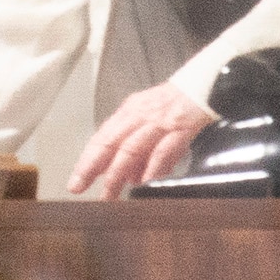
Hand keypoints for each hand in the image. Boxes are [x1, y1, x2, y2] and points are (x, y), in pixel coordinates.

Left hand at [67, 81, 216, 196]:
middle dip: (92, 166)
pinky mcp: (181, 127)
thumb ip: (136, 148)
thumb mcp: (147, 120)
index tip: (75, 181)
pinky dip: (153, 166)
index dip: (86, 161)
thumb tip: (126, 177)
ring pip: (132, 147)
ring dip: (118, 172)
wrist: (203, 86)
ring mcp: (159, 122)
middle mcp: (139, 115)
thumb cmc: (173, 106)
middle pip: (110, 142)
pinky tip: (145, 181)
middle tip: (79, 186)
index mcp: (129, 113)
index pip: (101, 138)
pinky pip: (164, 149)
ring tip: (110, 193)